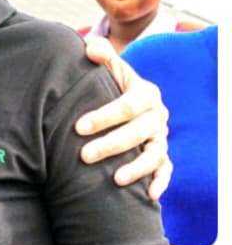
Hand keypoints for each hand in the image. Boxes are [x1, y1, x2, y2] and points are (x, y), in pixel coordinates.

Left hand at [76, 36, 170, 200]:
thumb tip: (90, 49)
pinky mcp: (163, 155)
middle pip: (138, 133)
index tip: (77, 127)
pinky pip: (166, 170)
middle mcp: (157, 116)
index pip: (126, 106)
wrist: (128, 98)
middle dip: (111, 145)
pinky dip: (160, 183)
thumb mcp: (110, 68)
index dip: (103, 117)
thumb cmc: (111, 83)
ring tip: (116, 180)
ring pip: (154, 155)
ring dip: (136, 168)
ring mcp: (161, 137)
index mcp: (145, 93)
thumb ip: (101, 55)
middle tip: (85, 155)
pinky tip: (149, 196)